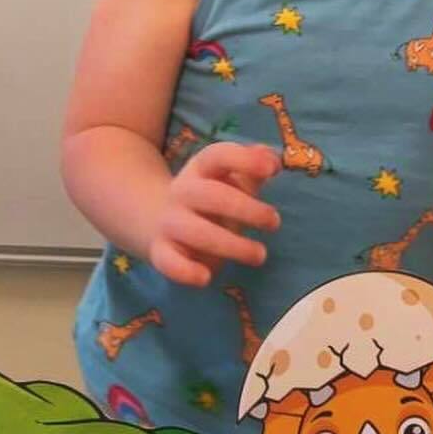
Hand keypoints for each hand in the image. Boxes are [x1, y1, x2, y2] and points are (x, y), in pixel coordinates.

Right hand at [148, 141, 280, 286]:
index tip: (273, 169)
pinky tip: (205, 278)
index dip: (244, 160)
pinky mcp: (162, 251)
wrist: (158, 218)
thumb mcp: (229, 178)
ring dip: (230, 244)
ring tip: (260, 255)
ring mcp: (170, 222)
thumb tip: (272, 159)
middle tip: (274, 222)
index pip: (218, 156)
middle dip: (244, 208)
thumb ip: (252, 168)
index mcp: (201, 169)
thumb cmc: (210, 198)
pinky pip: (169, 262)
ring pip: (195, 231)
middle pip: (210, 195)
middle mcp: (182, 191)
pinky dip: (184, 271)